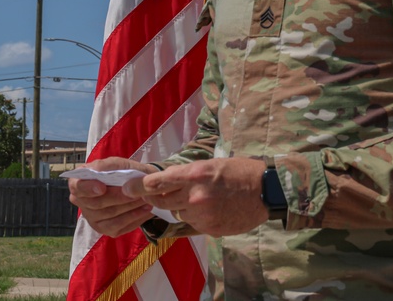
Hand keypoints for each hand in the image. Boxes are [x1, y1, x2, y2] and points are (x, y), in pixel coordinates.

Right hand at [68, 157, 159, 237]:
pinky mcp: (105, 229)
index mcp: (80, 181)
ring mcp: (92, 217)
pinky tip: (146, 209)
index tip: (102, 188)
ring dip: (129, 208)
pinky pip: (118, 227)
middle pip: (96, 204)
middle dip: (118, 198)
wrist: (139, 183)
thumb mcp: (118, 163)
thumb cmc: (125, 171)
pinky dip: (134, 218)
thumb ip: (106, 166)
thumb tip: (96, 171)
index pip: (77, 187)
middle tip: (136, 193)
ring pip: (109, 216)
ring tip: (144, 199)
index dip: (88, 188)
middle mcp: (82, 201)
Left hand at [123, 158, 268, 236]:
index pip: (157, 182)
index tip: (127, 188)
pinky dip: (195, 217)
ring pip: (177, 213)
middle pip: (162, 200)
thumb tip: (162, 183)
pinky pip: (191, 223)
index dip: (139, 186)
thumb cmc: (238, 171)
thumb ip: (186, 175)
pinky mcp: (210, 228)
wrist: (265, 190)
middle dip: (158, 197)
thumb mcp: (210, 164)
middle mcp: (195, 196)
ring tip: (201, 197)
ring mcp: (203, 215)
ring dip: (181, 206)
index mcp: (195, 174)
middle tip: (158, 192)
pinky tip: (211, 208)